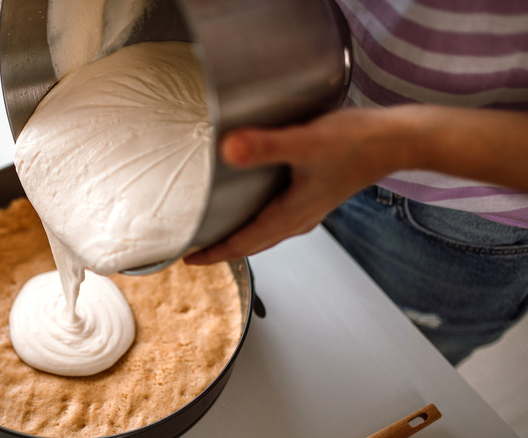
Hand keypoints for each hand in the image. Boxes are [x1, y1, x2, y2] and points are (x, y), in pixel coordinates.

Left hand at [183, 104, 527, 264]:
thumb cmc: (357, 142)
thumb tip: (228, 148)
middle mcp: (299, 218)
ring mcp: (309, 208)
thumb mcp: (306, 143)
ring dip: (241, 237)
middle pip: (252, 244)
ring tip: (218, 232)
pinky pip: (279, 217)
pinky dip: (259, 219)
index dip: (213, 253)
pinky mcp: (317, 194)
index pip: (243, 243)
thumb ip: (266, 146)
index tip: (187, 260)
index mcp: (291, 214)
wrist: (399, 139)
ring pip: (266, 233)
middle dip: (223, 250)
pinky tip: (255, 202)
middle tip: (196, 251)